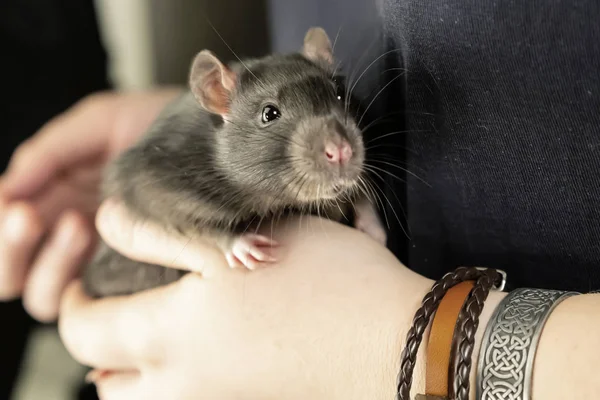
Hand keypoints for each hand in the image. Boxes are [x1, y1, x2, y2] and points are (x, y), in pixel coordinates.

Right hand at [0, 88, 181, 320]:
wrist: (218, 132)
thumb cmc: (164, 125)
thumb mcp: (103, 123)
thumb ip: (51, 150)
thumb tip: (7, 188)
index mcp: (60, 198)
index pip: (10, 231)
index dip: (1, 227)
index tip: (11, 201)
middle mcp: (76, 233)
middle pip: (13, 274)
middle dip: (12, 248)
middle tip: (27, 215)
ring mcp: (106, 259)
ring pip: (45, 296)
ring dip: (49, 263)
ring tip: (76, 222)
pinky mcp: (138, 274)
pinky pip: (95, 298)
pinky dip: (81, 276)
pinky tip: (98, 236)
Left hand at [59, 199, 433, 399]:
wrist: (397, 341)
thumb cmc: (325, 283)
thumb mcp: (236, 243)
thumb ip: (160, 236)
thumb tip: (106, 222)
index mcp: (171, 337)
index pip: (83, 332)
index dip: (70, 303)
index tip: (81, 281)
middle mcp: (185, 385)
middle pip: (107, 384)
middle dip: (99, 348)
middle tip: (117, 311)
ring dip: (134, 374)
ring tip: (155, 336)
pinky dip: (173, 385)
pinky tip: (203, 352)